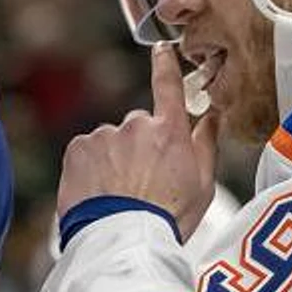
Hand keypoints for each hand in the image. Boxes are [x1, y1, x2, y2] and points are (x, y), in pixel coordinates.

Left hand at [58, 43, 218, 238]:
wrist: (124, 242)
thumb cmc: (169, 219)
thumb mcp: (204, 186)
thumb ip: (207, 144)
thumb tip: (213, 116)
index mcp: (170, 132)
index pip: (169, 87)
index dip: (165, 65)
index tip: (161, 50)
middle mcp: (136, 126)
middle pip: (137, 127)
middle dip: (138, 147)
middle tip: (141, 183)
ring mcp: (105, 136)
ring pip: (110, 142)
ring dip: (113, 160)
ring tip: (118, 196)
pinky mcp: (78, 149)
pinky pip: (86, 152)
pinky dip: (90, 168)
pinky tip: (98, 193)